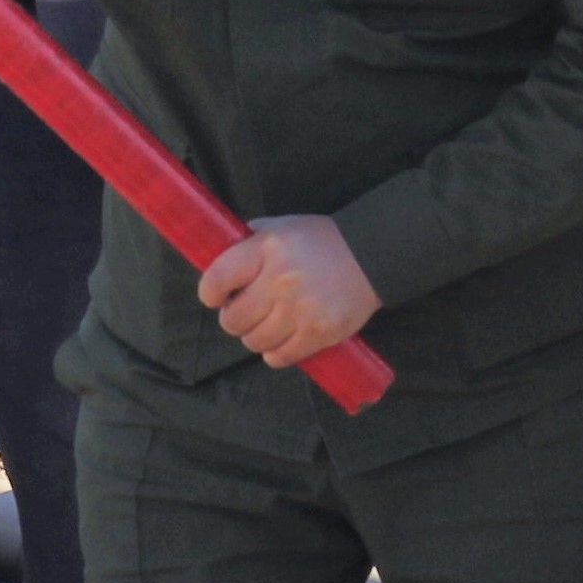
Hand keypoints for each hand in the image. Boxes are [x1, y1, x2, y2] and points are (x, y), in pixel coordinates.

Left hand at [196, 215, 380, 369]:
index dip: (210, 293)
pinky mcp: (320, 333)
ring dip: (254, 336)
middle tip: (244, 312)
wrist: (372, 255)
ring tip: (265, 325)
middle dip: (233, 318)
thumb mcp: (281, 226)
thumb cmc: (320, 240)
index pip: (217, 280)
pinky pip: (281, 356)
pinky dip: (275, 353)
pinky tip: (280, 340)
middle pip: (233, 319)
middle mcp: (281, 280)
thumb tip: (218, 254)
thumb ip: (249, 240)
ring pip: (254, 341)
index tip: (216, 296)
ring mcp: (301, 310)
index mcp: (267, 249)